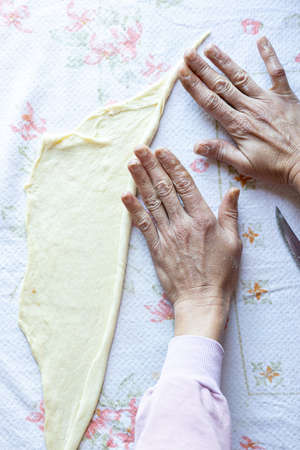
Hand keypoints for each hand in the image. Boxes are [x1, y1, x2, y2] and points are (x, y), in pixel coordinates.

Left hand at [121, 145, 241, 341]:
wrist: (202, 300)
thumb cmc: (221, 273)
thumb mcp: (234, 242)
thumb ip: (230, 214)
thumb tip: (233, 190)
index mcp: (204, 219)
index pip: (186, 186)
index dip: (173, 166)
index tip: (163, 151)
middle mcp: (183, 223)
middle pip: (165, 189)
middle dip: (152, 166)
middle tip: (140, 148)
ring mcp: (167, 236)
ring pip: (152, 202)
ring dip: (140, 181)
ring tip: (132, 162)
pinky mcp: (156, 249)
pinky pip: (143, 225)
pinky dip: (133, 209)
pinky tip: (124, 195)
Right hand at [179, 36, 299, 192]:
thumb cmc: (274, 167)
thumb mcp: (245, 166)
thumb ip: (221, 153)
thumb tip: (196, 146)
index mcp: (239, 126)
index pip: (211, 103)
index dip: (195, 87)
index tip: (182, 73)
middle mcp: (251, 109)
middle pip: (221, 86)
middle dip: (203, 69)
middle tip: (188, 54)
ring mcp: (268, 100)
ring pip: (242, 77)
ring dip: (225, 61)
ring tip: (210, 48)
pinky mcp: (285, 96)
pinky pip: (277, 72)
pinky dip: (269, 55)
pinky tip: (261, 40)